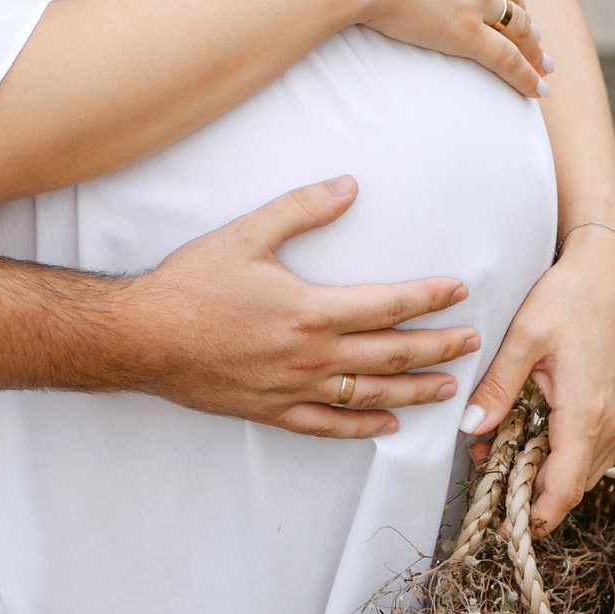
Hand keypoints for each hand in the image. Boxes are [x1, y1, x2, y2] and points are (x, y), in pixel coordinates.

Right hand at [126, 176, 480, 436]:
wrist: (141, 337)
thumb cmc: (191, 283)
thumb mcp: (246, 234)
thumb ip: (302, 209)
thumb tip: (350, 186)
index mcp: (312, 310)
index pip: (390, 304)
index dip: (429, 297)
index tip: (459, 291)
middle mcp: (311, 356)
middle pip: (392, 354)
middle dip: (438, 347)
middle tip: (473, 342)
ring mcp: (293, 389)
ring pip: (369, 395)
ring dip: (413, 390)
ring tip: (447, 387)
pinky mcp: (271, 411)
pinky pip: (327, 426)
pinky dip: (361, 427)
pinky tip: (386, 426)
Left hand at [458, 225, 614, 531]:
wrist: (610, 270)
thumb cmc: (568, 297)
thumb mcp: (523, 339)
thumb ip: (497, 388)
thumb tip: (470, 429)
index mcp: (586, 412)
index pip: (564, 487)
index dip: (536, 516)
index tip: (505, 531)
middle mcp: (612, 423)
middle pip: (573, 486)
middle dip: (533, 495)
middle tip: (489, 487)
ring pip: (583, 471)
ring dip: (545, 475)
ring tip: (498, 456)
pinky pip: (591, 450)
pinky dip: (561, 455)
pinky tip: (527, 436)